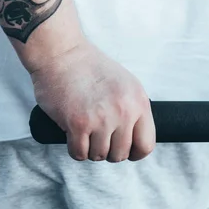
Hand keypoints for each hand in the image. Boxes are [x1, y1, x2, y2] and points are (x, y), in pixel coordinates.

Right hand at [30, 40, 155, 161]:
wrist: (62, 52)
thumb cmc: (90, 67)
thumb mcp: (126, 83)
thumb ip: (133, 109)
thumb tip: (136, 136)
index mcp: (139, 102)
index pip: (146, 144)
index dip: (135, 152)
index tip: (126, 150)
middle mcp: (124, 112)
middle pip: (121, 154)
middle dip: (109, 150)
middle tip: (98, 136)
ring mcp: (101, 119)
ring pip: (99, 156)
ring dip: (91, 149)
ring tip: (85, 131)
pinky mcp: (78, 124)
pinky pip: (79, 154)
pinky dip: (75, 149)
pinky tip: (73, 135)